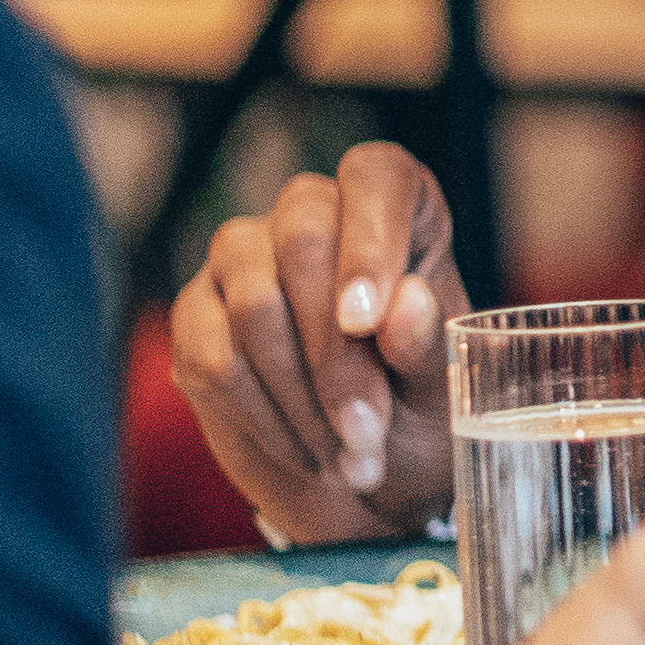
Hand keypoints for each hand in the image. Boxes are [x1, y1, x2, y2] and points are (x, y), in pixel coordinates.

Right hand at [167, 142, 461, 541]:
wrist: (369, 468)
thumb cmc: (423, 407)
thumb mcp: (447, 384)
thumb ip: (428, 344)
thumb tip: (406, 302)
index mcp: (395, 208)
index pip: (375, 176)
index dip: (370, 242)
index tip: (367, 323)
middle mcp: (312, 215)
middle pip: (303, 238)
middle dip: (336, 350)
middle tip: (370, 429)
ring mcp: (244, 258)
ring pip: (255, 303)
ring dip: (303, 397)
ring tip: (352, 459)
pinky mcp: (197, 314)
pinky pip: (212, 357)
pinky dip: (264, 417)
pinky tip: (307, 453)